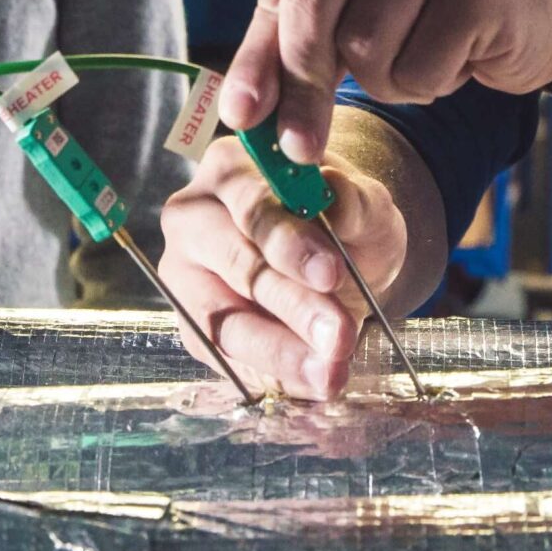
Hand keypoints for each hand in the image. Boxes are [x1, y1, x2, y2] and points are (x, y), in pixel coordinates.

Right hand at [157, 137, 407, 397]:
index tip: (331, 272)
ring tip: (330, 373)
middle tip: (340, 337)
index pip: (252, 205)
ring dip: (281, 352)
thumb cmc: (342, 223)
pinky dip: (271, 374)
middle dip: (291, 306)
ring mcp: (185, 273)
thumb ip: (354, 201)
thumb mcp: (366, 207)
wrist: (335, 260)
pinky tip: (311, 381)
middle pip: (237, 264)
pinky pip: (226, 356)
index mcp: (231, 169)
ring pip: (224, 320)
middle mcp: (194, 216)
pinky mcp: (192, 324)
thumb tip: (337, 192)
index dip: (289, 242)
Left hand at [220, 0, 551, 160]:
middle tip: (302, 147)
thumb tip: (244, 114)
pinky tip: (459, 51)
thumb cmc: (430, 0)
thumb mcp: (355, 0)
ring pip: (365, 48)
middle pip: (313, 13)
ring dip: (388, 78)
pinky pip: (420, 68)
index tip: (241, 119)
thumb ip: (295, 42)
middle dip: (303, 91)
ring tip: (422, 51)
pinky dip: (430, 82)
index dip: (258, 62)